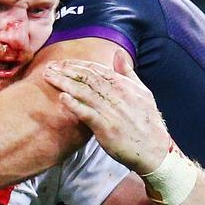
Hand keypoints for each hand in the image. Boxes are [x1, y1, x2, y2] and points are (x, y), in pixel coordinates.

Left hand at [43, 49, 169, 173]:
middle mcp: (118, 95)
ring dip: (64, 83)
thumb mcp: (143, 93)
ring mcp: (112, 111)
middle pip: (87, 78)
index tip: (62, 62)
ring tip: (49, 77)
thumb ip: (127, 73)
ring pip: (84, 92)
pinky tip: (62, 97)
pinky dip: (74, 105)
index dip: (78, 64)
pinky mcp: (106, 128)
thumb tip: (117, 53)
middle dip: (67, 70)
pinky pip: (88, 114)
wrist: (155, 151)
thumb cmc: (148, 122)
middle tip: (49, 66)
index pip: (97, 70)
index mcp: (125, 86)